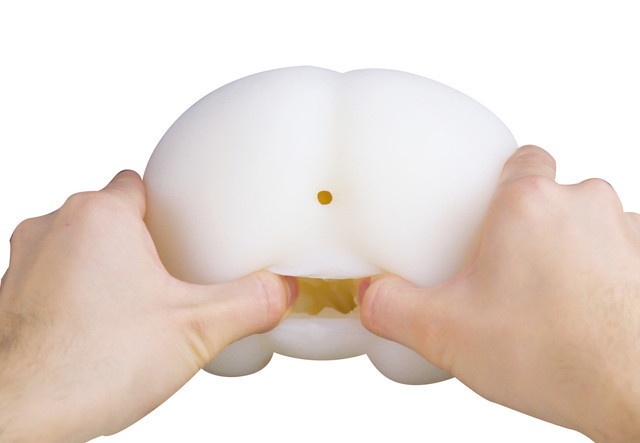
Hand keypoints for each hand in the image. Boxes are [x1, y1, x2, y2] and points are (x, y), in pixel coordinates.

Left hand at [0, 171, 296, 441]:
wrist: (18, 416)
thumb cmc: (89, 365)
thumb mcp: (196, 329)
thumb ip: (250, 303)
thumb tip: (282, 291)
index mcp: (100, 217)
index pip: (138, 183)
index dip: (166, 207)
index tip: (182, 230)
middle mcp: (54, 227)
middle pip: (111, 215)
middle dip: (140, 242)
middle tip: (168, 278)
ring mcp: (25, 261)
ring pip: (80, 245)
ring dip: (106, 266)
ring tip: (135, 305)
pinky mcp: (11, 295)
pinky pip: (54, 275)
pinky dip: (77, 292)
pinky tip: (100, 328)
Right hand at [359, 145, 639, 440]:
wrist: (636, 393)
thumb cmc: (557, 356)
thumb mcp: (444, 333)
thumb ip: (390, 307)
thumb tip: (371, 296)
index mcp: (528, 204)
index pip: (520, 157)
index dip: (503, 180)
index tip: (490, 209)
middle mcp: (583, 205)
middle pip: (550, 195)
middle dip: (529, 227)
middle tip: (507, 270)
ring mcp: (627, 232)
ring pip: (586, 225)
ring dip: (568, 250)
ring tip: (546, 296)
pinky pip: (619, 253)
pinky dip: (602, 273)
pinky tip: (584, 310)